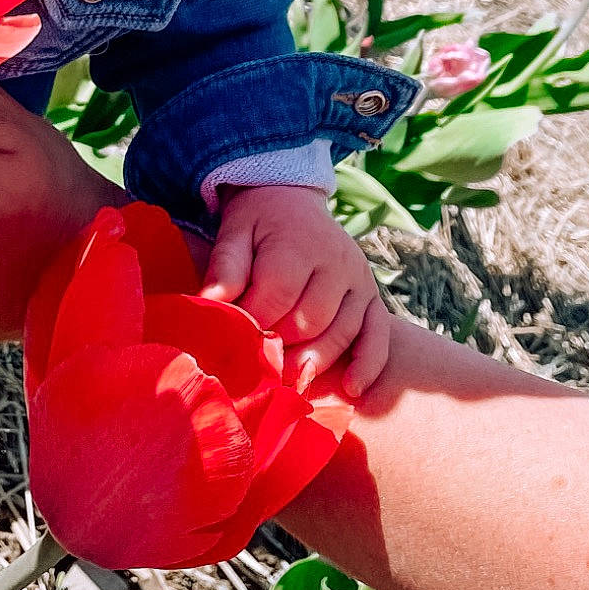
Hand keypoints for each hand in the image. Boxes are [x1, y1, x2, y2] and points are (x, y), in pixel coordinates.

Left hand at [201, 184, 387, 395]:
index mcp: (298, 243)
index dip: (253, 322)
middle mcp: (336, 260)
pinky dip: (368, 364)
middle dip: (282, 345)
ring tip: (290, 380)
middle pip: (310, 320)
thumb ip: (225, 267)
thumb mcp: (235, 233)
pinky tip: (351, 389)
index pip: (277, 294)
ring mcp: (359, 278)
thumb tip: (210, 300)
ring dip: (316, 361)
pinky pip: (378, 334)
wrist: (292, 200)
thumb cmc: (258, 223)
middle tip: (259, 361)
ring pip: (342, 332)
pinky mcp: (372, 294)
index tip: (234, 336)